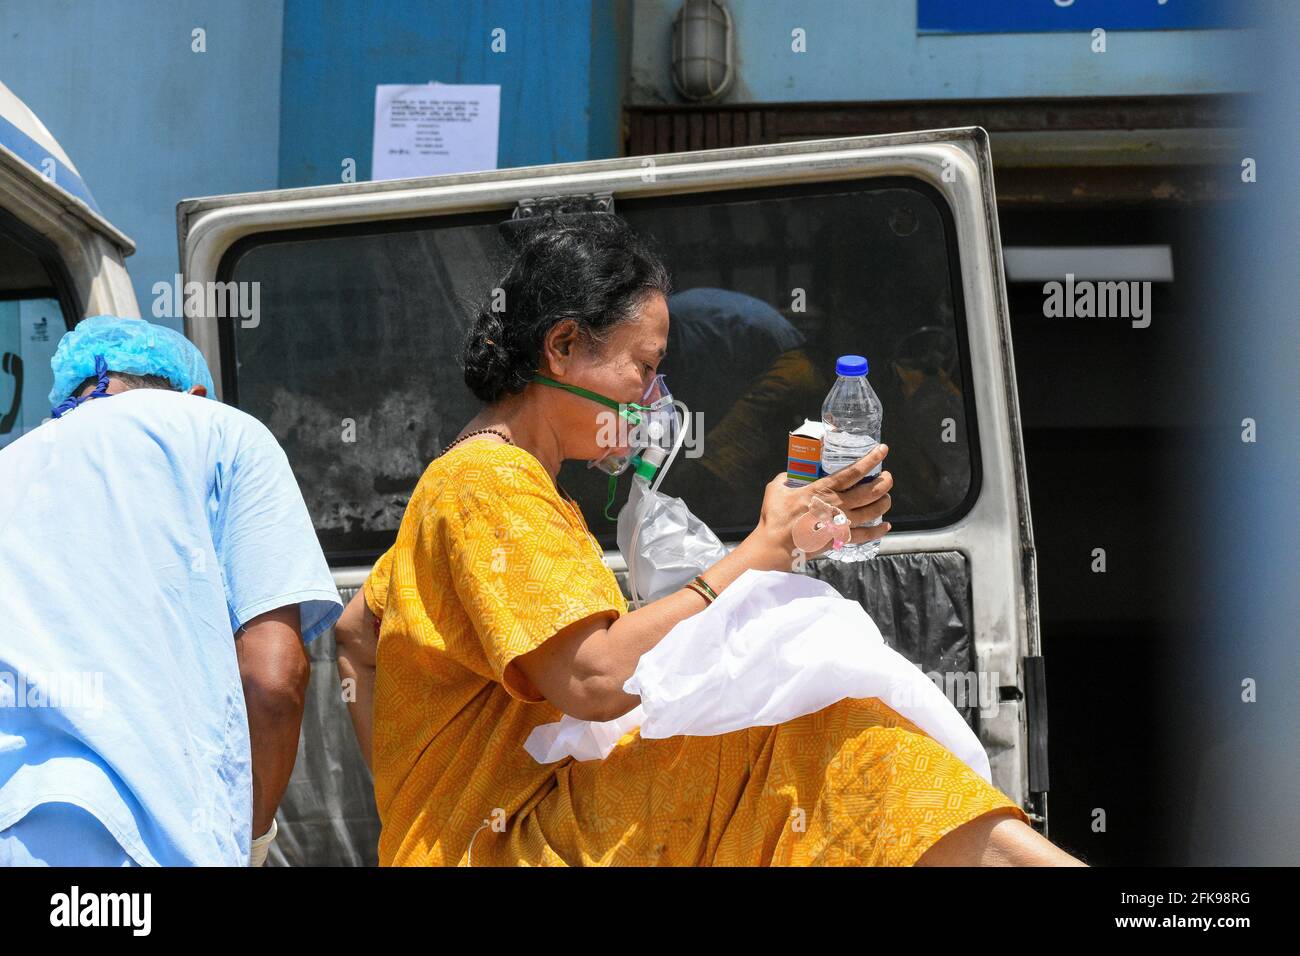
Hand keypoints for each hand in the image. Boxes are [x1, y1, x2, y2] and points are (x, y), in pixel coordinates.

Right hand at [747, 443, 893, 568]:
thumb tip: (791, 474)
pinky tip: (885, 526)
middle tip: (887, 476)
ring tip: (886, 497)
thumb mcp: (777, 488)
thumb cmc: (775, 517)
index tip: (882, 450)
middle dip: (884, 481)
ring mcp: (841, 522)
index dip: (871, 460)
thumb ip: (787, 478)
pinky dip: (877, 531)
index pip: (854, 472)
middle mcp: (837, 505)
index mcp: (823, 489)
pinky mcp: (840, 538)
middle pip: (870, 491)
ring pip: (873, 511)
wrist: (776, 546)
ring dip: (884, 503)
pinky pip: (865, 535)